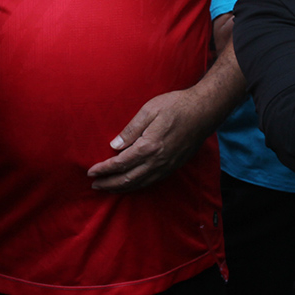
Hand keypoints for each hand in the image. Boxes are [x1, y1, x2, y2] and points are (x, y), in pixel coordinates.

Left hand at [87, 88, 215, 191]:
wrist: (204, 111)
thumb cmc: (176, 106)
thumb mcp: (149, 110)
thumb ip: (130, 130)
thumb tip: (114, 146)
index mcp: (149, 146)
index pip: (120, 163)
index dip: (104, 169)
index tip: (91, 172)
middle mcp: (158, 161)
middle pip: (128, 179)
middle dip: (109, 184)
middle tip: (95, 185)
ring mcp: (167, 166)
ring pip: (140, 183)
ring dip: (122, 188)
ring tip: (108, 188)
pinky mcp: (174, 166)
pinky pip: (151, 181)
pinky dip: (137, 185)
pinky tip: (130, 183)